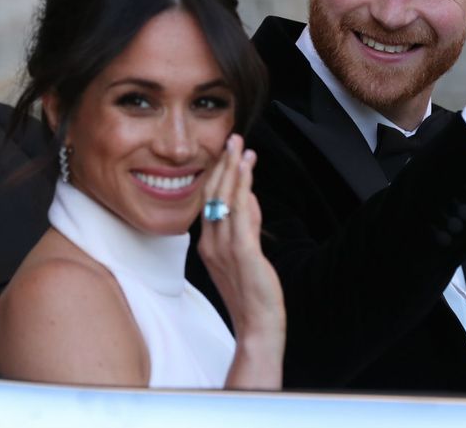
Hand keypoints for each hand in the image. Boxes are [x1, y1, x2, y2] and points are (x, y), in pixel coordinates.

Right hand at [198, 134, 284, 388]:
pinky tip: (247, 170)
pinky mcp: (242, 252)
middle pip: (213, 195)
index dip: (218, 175)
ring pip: (225, 199)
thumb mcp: (245, 253)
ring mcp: (224, 247)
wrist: (257, 326)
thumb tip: (250, 197)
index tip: (228, 153)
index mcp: (208, 244)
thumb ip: (246, 224)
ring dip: (233, 169)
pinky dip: (242, 188)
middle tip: (232, 139)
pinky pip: (240, 213)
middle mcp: (211, 243)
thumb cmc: (252, 293)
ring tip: (240, 146)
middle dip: (224, 165)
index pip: (209, 202)